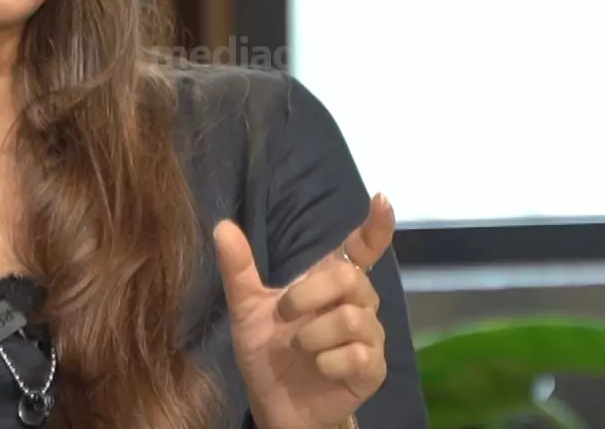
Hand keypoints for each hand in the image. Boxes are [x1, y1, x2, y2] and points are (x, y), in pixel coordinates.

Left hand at [215, 193, 395, 428]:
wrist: (274, 405)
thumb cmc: (268, 353)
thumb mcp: (247, 310)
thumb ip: (239, 269)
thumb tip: (223, 226)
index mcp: (331, 283)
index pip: (361, 248)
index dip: (375, 226)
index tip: (382, 199)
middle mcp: (357, 304)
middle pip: (349, 278)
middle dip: (308, 294)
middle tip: (284, 314)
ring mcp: (369, 337)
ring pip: (351, 318)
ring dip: (312, 334)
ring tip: (298, 348)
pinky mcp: (372, 369)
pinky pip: (357, 355)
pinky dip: (327, 362)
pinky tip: (318, 368)